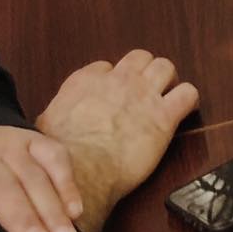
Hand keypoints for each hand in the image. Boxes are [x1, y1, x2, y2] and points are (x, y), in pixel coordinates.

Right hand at [36, 50, 199, 231]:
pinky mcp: (164, 116)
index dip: (113, 81)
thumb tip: (50, 125)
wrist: (82, 173)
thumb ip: (55, 116)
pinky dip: (188, 99)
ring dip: (167, 79)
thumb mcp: (44, 128)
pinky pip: (187, 94)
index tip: (114, 96)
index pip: (106, 67)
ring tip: (166, 96)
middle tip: (145, 91)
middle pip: (140, 57)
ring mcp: (143, 95)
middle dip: (144, 71)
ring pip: (165, 66)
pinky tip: (184, 110)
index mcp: (86, 81)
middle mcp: (117, 80)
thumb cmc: (59, 158)